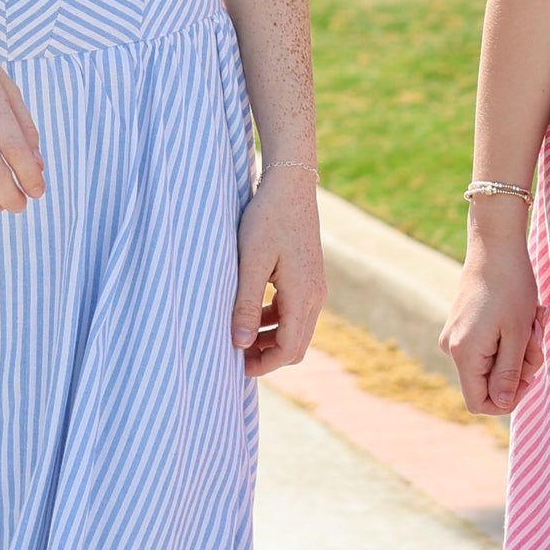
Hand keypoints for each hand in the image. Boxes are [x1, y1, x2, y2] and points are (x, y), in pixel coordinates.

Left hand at [234, 165, 324, 376]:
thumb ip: (246, 304)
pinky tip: (250, 312)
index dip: (263, 365)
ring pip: (295, 329)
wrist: (291, 184)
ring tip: (238, 336)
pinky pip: (294, 311)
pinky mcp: (309, 277)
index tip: (235, 366)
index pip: (289, 349)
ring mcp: (315, 286)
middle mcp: (315, 295)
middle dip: (267, 356)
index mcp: (303, 295)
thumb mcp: (251, 261)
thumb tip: (240, 345)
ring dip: (269, 339)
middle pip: (295, 345)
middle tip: (234, 356)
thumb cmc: (267, 218)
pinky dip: (274, 321)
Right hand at [443, 212, 541, 419]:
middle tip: (536, 339)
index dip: (507, 400)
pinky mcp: (463, 326)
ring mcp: (456, 336)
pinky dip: (510, 338)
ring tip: (531, 321)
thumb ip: (508, 373)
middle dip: (519, 368)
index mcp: (464, 354)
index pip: (480, 403)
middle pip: (489, 383)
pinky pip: (489, 347)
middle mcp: (453, 348)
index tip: (529, 377)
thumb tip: (501, 403)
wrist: (495, 246)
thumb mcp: (517, 334)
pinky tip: (522, 316)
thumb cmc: (511, 287)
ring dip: (518, 350)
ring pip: (493, 364)